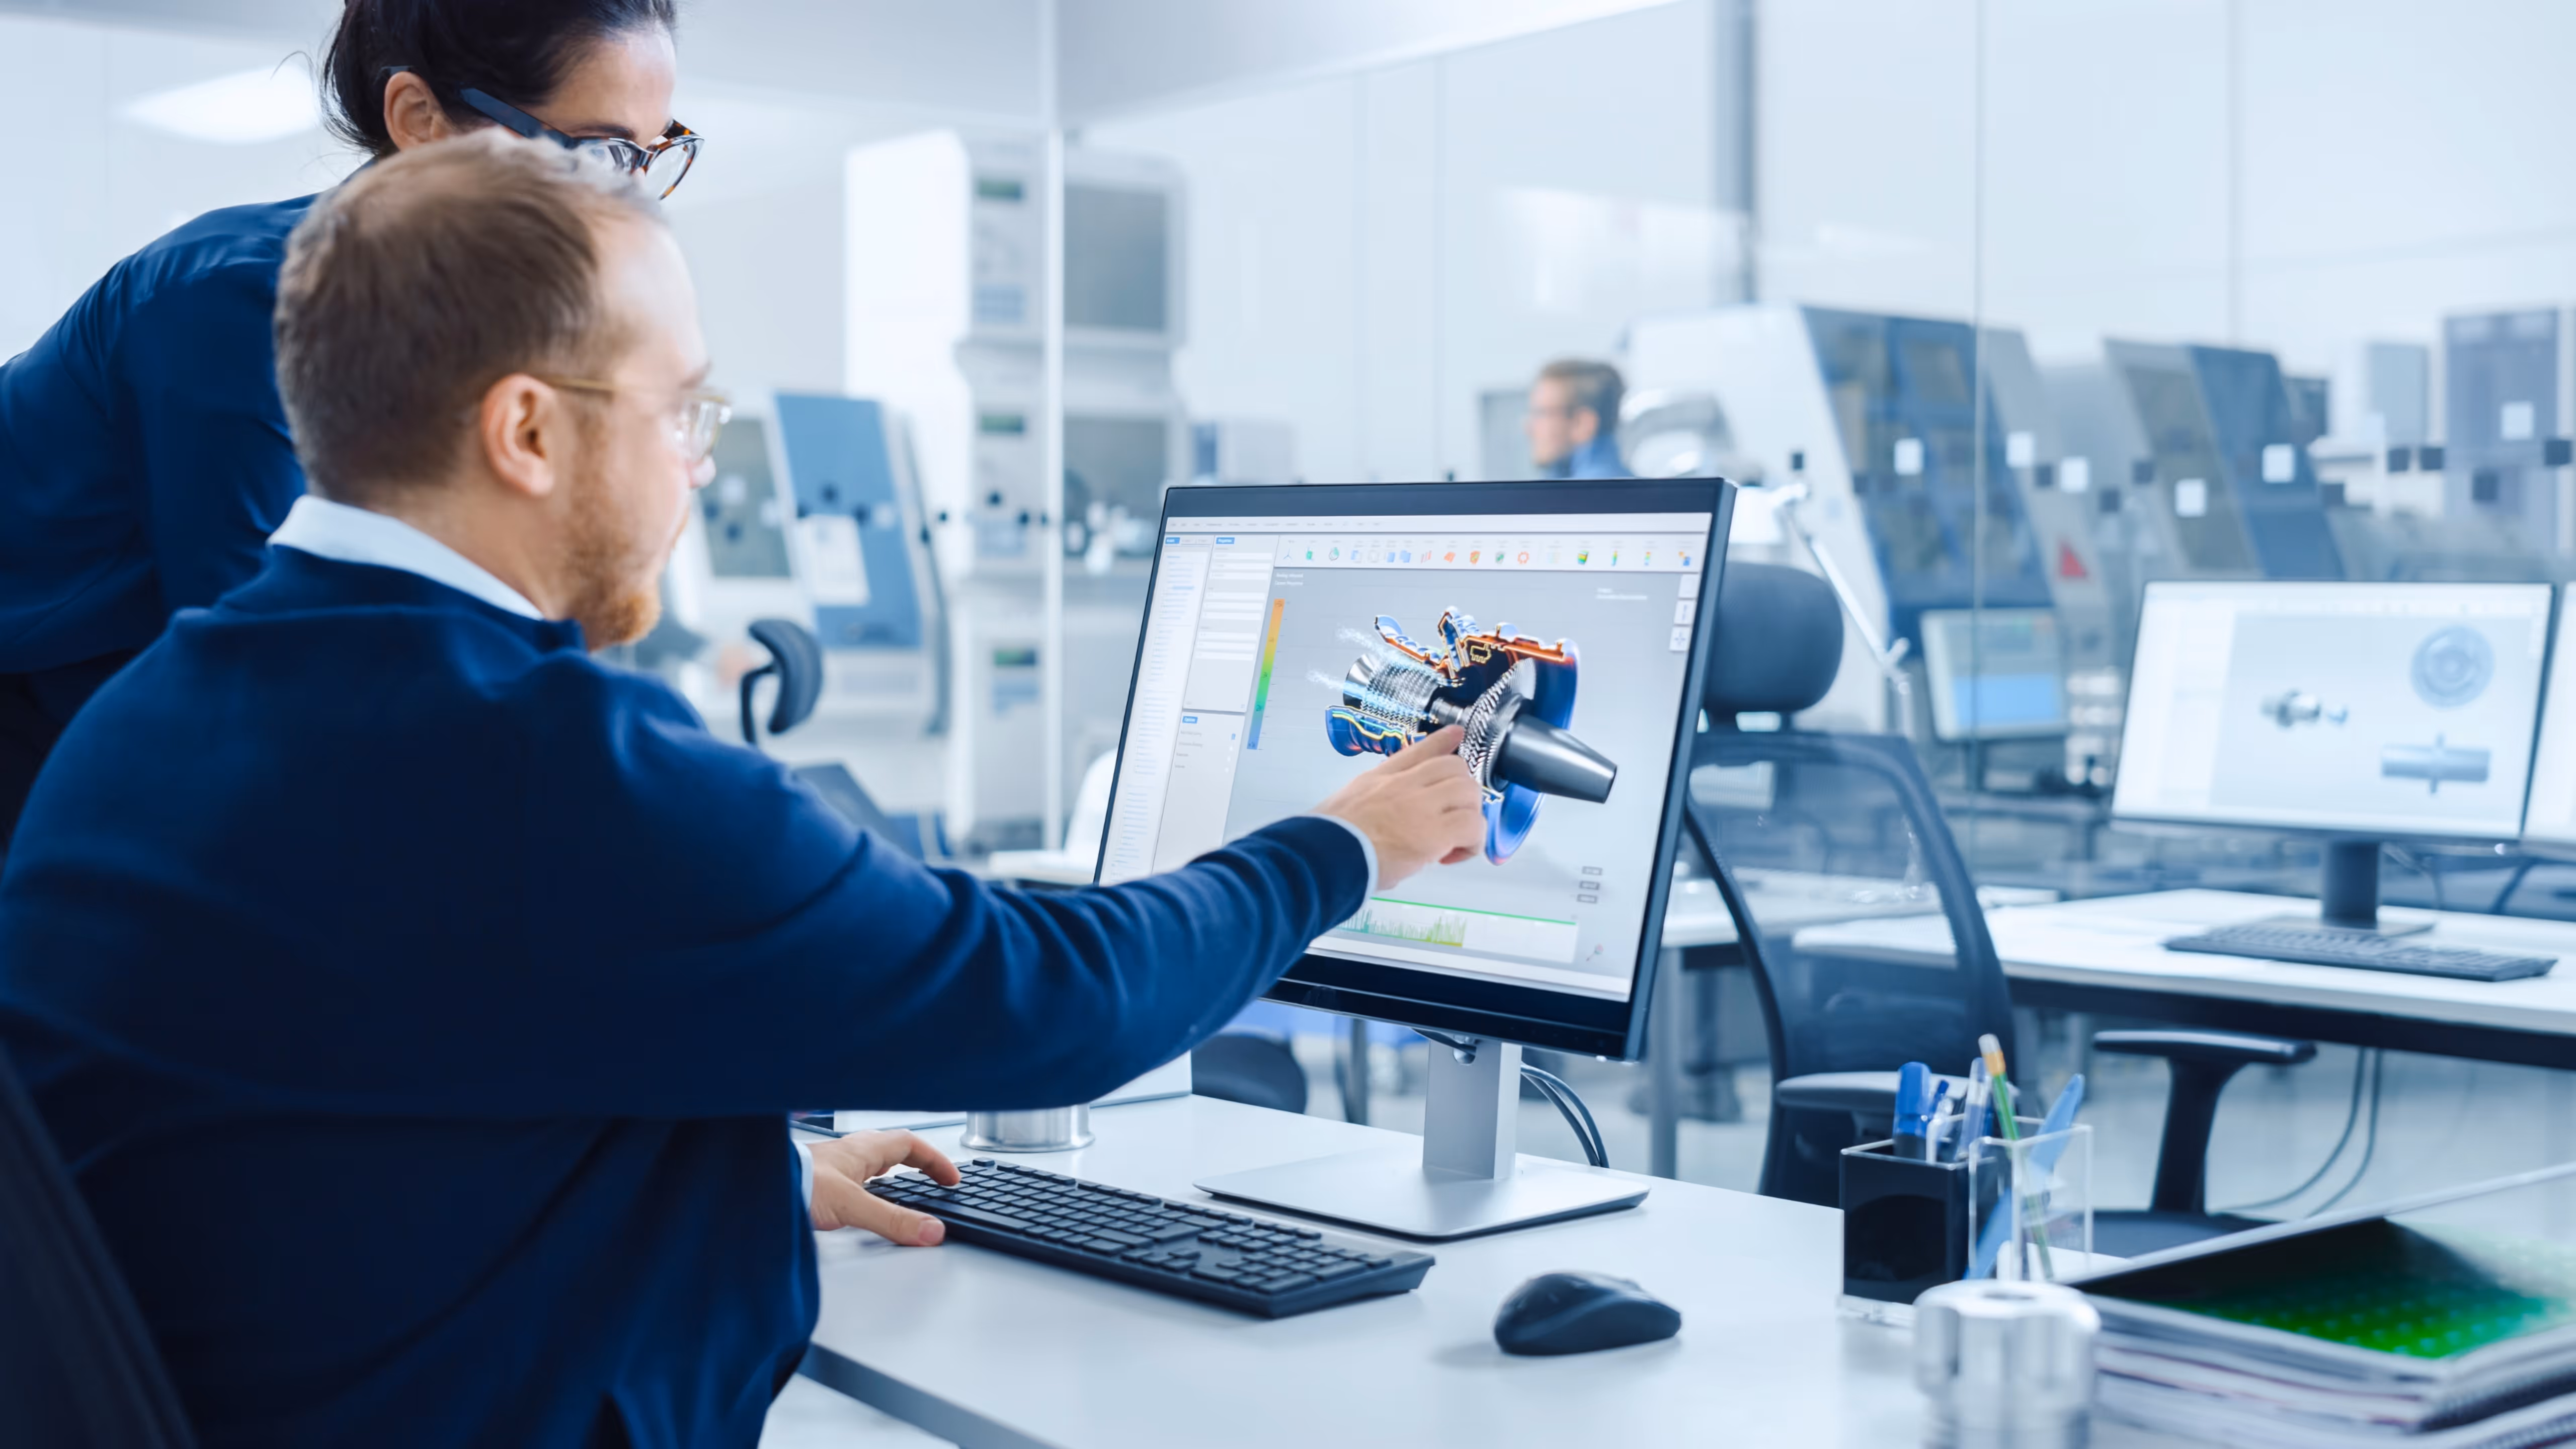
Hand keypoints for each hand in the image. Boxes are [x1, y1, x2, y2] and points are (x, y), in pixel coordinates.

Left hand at [806, 1131, 959, 1244]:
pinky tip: (865, 1201)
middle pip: (894, 1150)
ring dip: (893, 1172)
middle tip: (934, 1180)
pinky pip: (855, 1177)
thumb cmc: (796, 1183)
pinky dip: (870, 1185)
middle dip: (918, 1163)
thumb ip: (892, 1221)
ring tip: (905, 1188)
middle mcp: (850, 1153)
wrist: (758, 1188)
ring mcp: (834, 1165)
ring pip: (873, 1162)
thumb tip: (930, 1231)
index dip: (935, 1160)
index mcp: (863, 1149)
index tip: (951, 1177)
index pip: (911, 1144)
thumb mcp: (852, 1207)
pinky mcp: (820, 1180)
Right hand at [1313, 725, 1488, 888]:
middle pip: (1454, 767)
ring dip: (1470, 816)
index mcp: (1379, 779)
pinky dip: (1471, 843)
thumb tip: (1384, 821)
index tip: (1456, 733)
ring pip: (1469, 791)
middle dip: (1463, 791)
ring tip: (1455, 841)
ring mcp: (1420, 805)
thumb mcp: (1345, 805)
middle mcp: (1403, 785)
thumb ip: (1370, 804)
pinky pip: (1472, 826)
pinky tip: (1452, 857)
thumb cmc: (1328, 841)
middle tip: (1452, 819)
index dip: (1441, 741)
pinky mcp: (1434, 832)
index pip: (1416, 750)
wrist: (1323, 856)